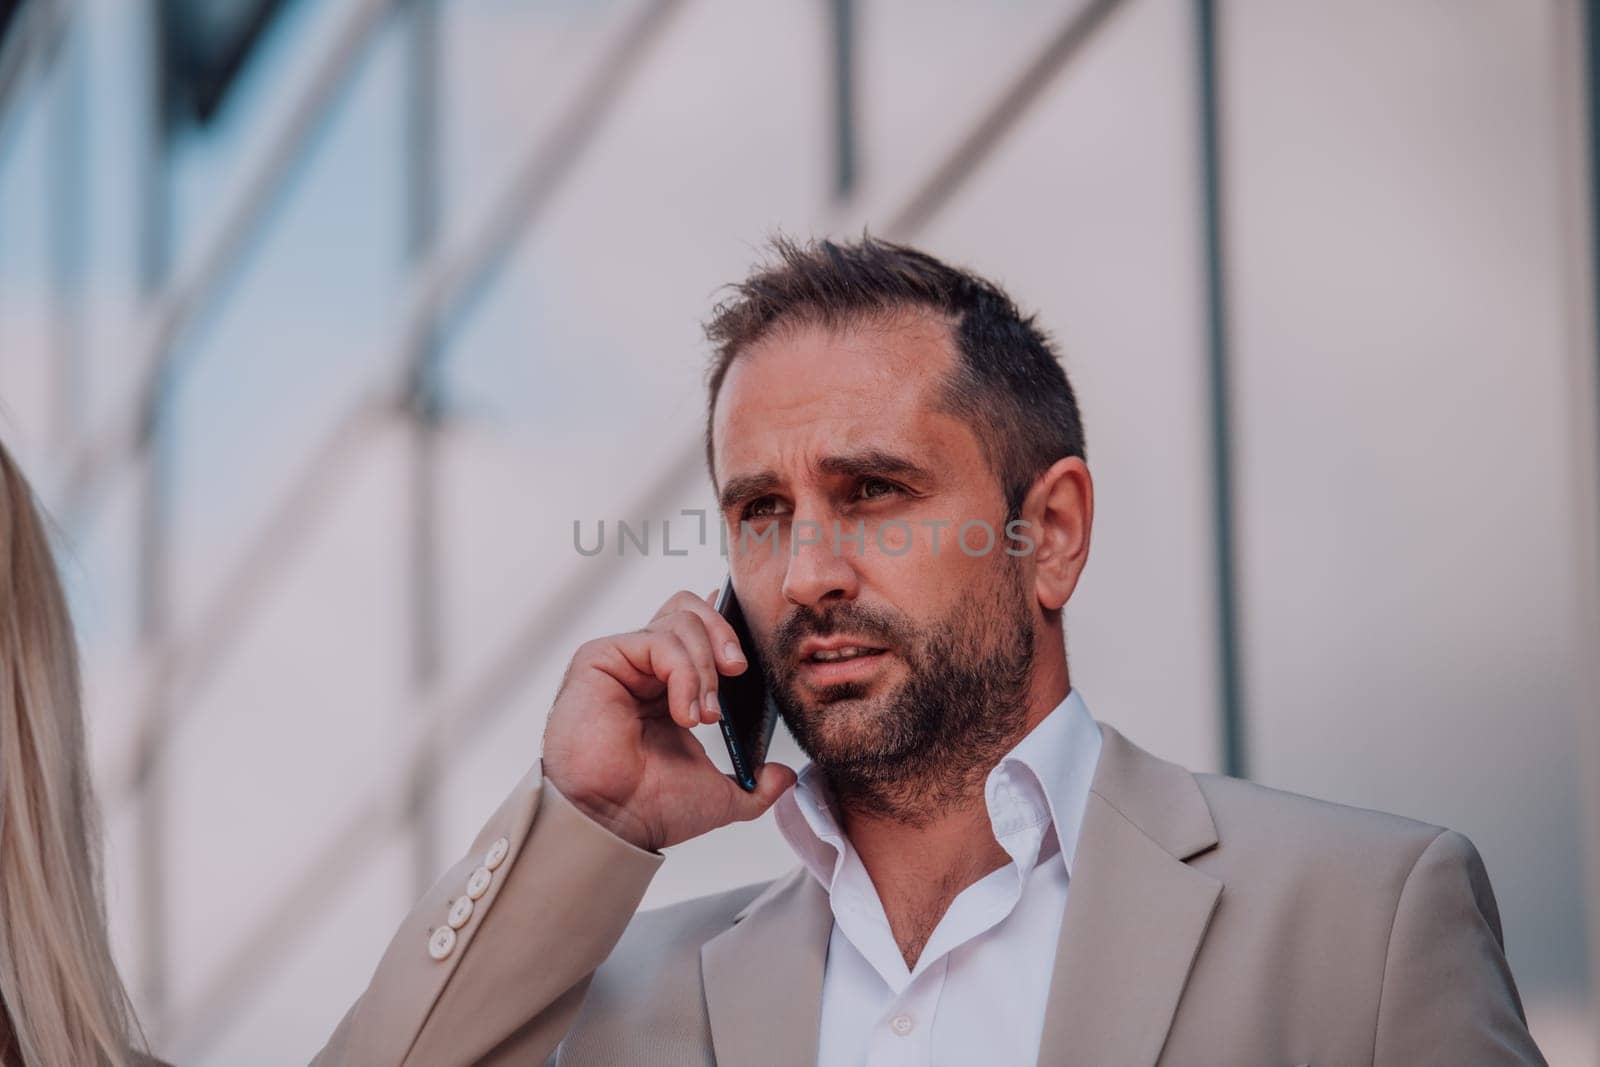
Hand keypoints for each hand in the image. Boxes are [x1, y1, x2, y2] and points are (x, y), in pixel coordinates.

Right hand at [539, 587, 796, 851]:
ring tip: (705, 715)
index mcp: (668, 687)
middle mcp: (644, 667)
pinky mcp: (601, 658)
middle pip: (691, 609)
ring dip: (705, 669)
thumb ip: (757, 785)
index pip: (697, 629)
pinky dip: (684, 675)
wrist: (614, 823)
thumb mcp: (720, 795)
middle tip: (738, 672)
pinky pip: (659, 641)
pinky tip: (685, 713)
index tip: (747, 642)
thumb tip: (786, 777)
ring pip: (681, 622)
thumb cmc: (649, 808)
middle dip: (725, 635)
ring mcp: (622, 660)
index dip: (724, 623)